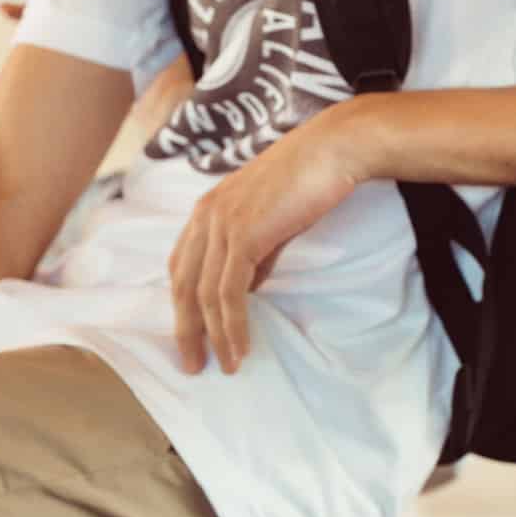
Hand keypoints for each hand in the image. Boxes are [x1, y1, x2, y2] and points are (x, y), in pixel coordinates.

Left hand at [168, 108, 364, 374]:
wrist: (332, 151)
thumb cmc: (308, 181)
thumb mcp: (271, 221)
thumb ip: (254, 254)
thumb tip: (248, 289)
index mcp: (207, 210)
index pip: (182, 267)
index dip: (183, 305)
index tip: (192, 337)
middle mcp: (205, 217)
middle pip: (182, 285)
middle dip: (186, 330)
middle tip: (192, 365)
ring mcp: (221, 224)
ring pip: (204, 294)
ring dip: (213, 336)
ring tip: (226, 365)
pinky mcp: (243, 235)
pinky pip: (229, 292)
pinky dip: (232, 324)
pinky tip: (241, 346)